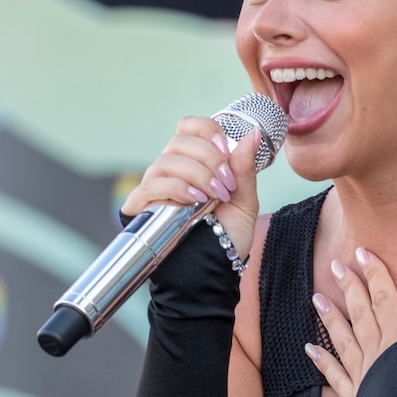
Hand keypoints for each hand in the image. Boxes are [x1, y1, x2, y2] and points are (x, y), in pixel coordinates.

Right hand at [120, 116, 262, 259]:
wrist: (215, 270)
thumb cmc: (227, 236)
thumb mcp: (244, 201)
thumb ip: (245, 168)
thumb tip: (253, 133)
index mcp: (195, 162)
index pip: (190, 127)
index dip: (207, 131)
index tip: (225, 149)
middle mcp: (172, 170)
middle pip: (179, 141)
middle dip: (209, 158)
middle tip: (227, 183)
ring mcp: (155, 187)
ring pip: (166, 161)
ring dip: (197, 175)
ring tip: (215, 197)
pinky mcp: (143, 207)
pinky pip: (151, 185)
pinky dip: (176, 188)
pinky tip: (195, 201)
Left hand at [306, 247, 396, 396]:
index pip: (385, 297)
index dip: (376, 274)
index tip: (362, 252)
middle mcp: (375, 349)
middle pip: (361, 312)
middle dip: (350, 288)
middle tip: (335, 265)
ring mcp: (361, 373)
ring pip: (343, 338)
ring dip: (331, 318)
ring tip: (316, 298)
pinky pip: (334, 375)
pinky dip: (322, 361)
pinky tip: (310, 349)